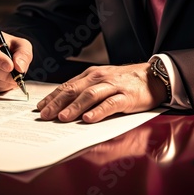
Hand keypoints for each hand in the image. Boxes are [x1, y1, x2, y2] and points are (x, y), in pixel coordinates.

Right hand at [0, 30, 32, 92]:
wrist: (3, 55)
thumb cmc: (10, 47)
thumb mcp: (21, 45)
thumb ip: (23, 53)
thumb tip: (19, 67)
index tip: (10, 66)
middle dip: (2, 74)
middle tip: (16, 77)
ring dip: (0, 82)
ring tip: (13, 80)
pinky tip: (5, 84)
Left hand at [37, 63, 167, 122]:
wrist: (154, 76)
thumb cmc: (125, 82)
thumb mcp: (102, 81)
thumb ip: (85, 90)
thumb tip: (64, 105)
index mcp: (91, 75)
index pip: (67, 86)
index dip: (52, 97)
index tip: (40, 108)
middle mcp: (99, 78)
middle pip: (74, 90)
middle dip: (57, 103)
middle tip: (44, 115)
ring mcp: (113, 87)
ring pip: (90, 96)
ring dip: (74, 107)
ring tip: (62, 118)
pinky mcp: (127, 97)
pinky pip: (111, 104)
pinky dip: (99, 111)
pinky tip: (89, 119)